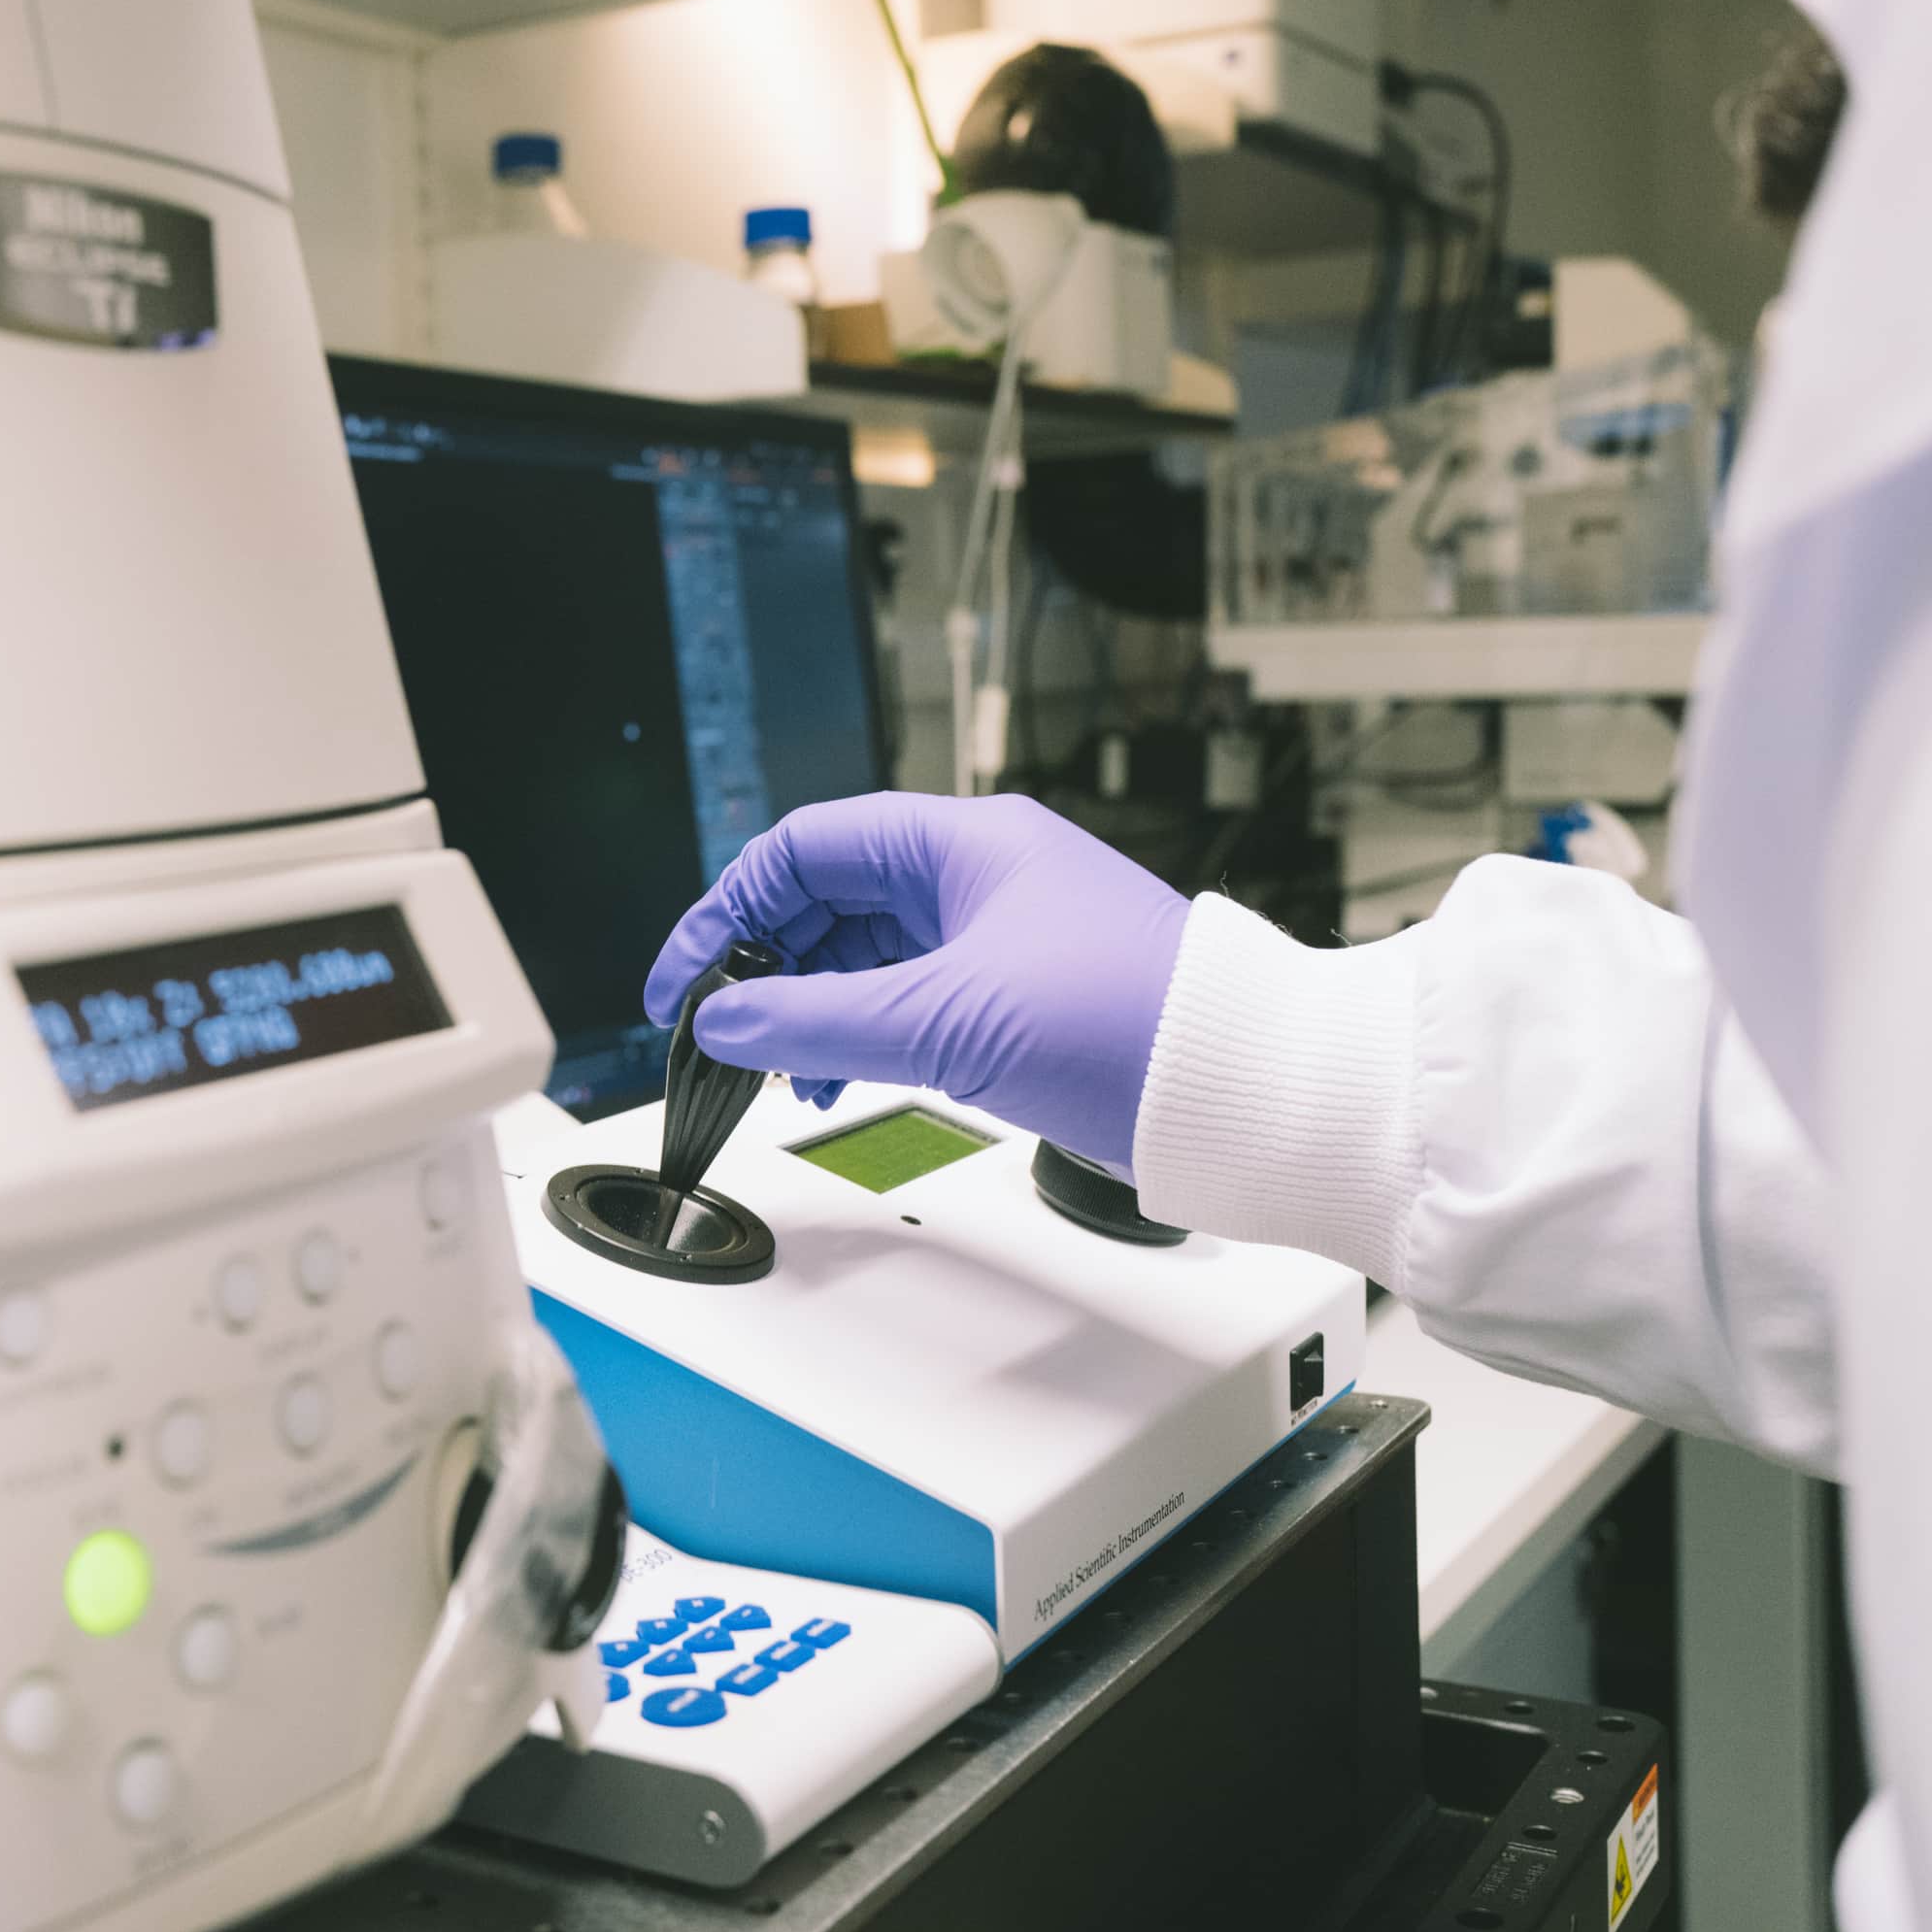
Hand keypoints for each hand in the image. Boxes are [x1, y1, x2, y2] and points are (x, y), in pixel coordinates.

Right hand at [643, 793, 1189, 1174]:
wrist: (1247, 1090)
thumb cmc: (1130, 1027)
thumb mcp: (944, 1022)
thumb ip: (816, 1022)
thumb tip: (726, 1021)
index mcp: (960, 842)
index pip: (803, 849)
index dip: (728, 911)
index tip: (685, 982)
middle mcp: (979, 874)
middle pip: (829, 897)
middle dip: (766, 965)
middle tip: (723, 1034)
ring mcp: (1002, 933)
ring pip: (867, 952)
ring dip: (812, 1007)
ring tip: (785, 1072)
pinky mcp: (1023, 994)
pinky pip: (912, 994)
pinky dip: (863, 1032)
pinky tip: (844, 1077)